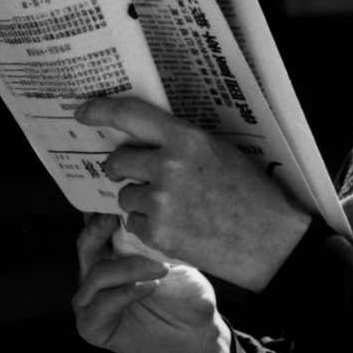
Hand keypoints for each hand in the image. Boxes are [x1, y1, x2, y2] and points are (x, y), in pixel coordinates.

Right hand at [73, 212, 228, 352]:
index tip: (116, 189)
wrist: (198, 339)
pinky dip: (124, 294)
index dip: (101, 206)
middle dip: (99, 228)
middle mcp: (95, 272)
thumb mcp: (176, 259)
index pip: (97, 224)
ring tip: (158, 268)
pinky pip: (99, 305)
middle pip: (85, 243)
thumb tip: (146, 209)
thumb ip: (154, 239)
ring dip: (128, 268)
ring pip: (94, 274)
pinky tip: (149, 288)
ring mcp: (90, 300)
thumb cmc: (188, 296)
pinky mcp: (91, 327)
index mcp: (111, 252)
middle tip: (118, 218)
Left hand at [76, 96, 310, 291]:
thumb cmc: (250, 193)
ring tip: (174, 209)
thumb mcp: (219, 151)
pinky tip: (178, 228)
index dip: (101, 111)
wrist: (270, 241)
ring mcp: (160, 202)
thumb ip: (180, 143)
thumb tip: (144, 140)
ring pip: (125, 196)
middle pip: (118, 161)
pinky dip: (148, 227)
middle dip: (120, 169)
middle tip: (131, 174)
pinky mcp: (157, 233)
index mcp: (186, 139)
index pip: (131, 115)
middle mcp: (168, 167)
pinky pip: (134, 224)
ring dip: (139, 202)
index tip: (83, 113)